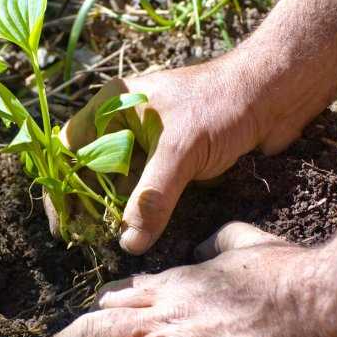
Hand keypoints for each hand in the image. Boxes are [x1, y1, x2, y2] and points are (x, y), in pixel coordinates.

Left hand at [45, 222, 333, 336]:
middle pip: (101, 329)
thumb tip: (200, 249)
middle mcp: (166, 315)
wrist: (321, 304)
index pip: (118, 299)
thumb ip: (215, 242)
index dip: (96, 314)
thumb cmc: (285, 273)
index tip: (86, 325)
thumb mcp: (245, 242)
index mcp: (174, 285)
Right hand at [47, 57, 285, 254]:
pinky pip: (147, 187)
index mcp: (113, 104)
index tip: (64, 223)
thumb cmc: (222, 104)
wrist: (274, 94)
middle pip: (91, 169)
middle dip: (89, 204)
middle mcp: (124, 122)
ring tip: (116, 239)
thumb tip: (130, 242)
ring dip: (117, 210)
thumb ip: (152, 196)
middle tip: (91, 238)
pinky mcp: (171, 157)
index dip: (61, 185)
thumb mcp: (181, 149)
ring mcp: (149, 140)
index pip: (69, 147)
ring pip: (120, 181)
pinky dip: (142, 208)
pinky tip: (141, 230)